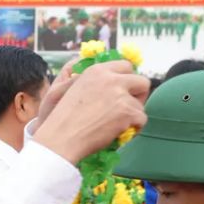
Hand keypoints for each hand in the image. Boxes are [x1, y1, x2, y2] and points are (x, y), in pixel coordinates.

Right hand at [34, 60, 149, 163]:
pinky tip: (122, 133)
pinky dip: (134, 128)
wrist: (61, 137)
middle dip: (139, 95)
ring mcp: (120, 95)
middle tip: (130, 108)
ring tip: (120, 125)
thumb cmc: (64, 120)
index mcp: (97, 71)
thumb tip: (113, 87)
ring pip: (141, 104)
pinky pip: (142, 119)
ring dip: (133, 116)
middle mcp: (111, 79)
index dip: (128, 80)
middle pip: (141, 81)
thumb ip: (95, 84)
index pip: (125, 66)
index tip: (126, 91)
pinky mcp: (127, 111)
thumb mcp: (75, 90)